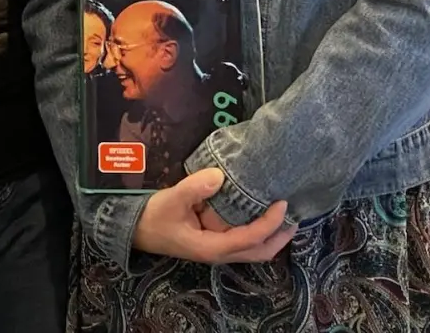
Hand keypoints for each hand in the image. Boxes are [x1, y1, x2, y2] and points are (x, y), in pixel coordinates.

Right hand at [131, 168, 293, 263]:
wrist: (135, 230)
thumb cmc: (153, 217)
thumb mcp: (171, 200)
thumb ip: (194, 188)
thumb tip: (219, 175)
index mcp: (213, 247)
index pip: (252, 238)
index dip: (271, 222)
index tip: (283, 202)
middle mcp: (220, 252)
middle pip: (261, 252)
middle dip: (281, 236)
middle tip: (294, 214)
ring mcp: (217, 249)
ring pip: (254, 249)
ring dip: (272, 235)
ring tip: (284, 214)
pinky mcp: (214, 242)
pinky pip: (244, 240)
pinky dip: (258, 231)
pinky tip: (259, 212)